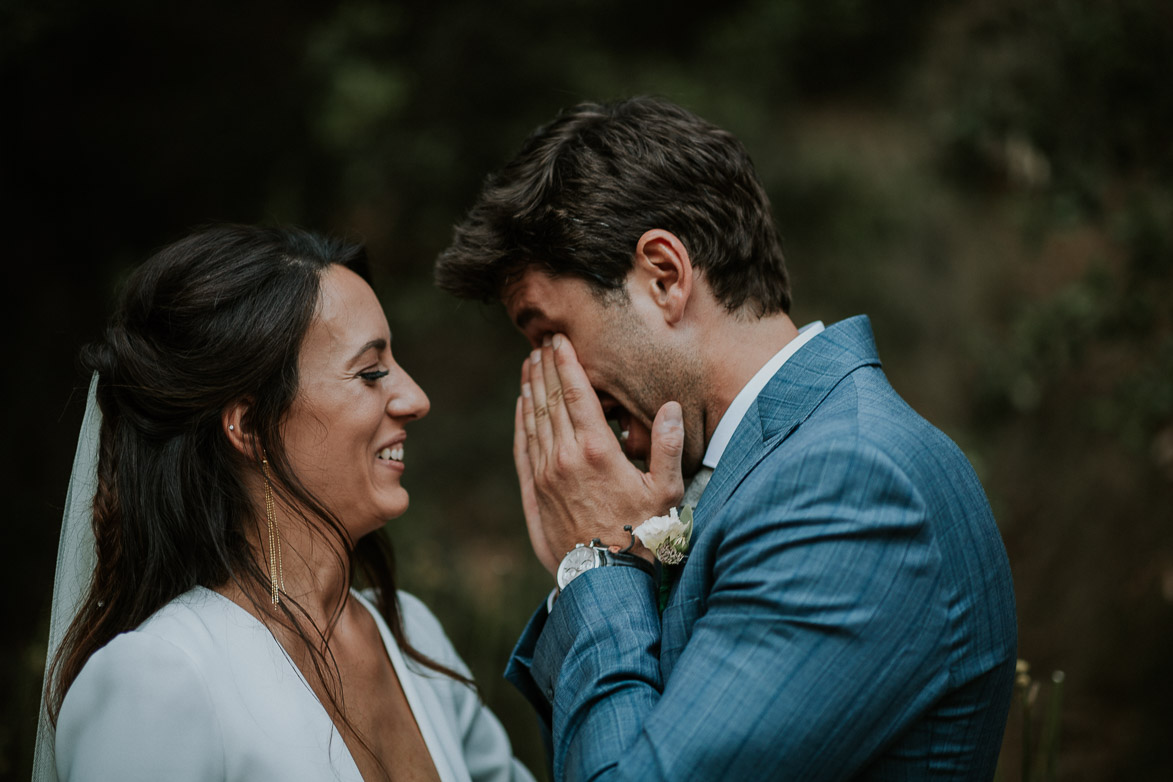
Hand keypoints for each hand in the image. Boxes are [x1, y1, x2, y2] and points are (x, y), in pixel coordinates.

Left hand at [515, 334, 684, 565]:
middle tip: (541, 343)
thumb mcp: (666, 491)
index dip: (567, 364)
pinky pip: (523, 445)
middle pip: (550, 400)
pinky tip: (522, 403)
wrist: (605, 578)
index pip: (577, 394)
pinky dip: (521, 420)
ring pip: (534, 418)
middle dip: (545, 368)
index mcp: (597, 450)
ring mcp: (545, 473)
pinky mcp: (534, 491)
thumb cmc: (644, 534)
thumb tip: (670, 407)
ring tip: (529, 364)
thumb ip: (667, 446)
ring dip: (531, 387)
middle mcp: (565, 456)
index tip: (559, 341)